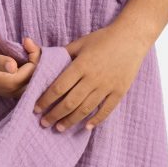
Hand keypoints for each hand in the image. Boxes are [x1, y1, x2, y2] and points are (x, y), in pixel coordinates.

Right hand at [0, 36, 41, 98]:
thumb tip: (13, 66)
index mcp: (10, 84)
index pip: (34, 70)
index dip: (34, 53)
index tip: (26, 39)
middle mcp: (12, 91)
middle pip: (37, 77)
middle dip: (37, 59)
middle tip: (28, 42)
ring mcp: (9, 90)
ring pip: (32, 80)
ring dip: (34, 64)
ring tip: (27, 47)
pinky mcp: (6, 86)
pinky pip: (25, 80)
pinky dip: (29, 68)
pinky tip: (23, 56)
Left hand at [32, 25, 150, 131]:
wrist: (132, 37)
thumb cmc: (103, 38)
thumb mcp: (81, 42)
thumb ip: (64, 54)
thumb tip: (45, 62)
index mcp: (81, 65)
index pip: (58, 87)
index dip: (45, 100)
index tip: (35, 108)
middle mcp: (93, 78)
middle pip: (70, 102)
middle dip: (54, 115)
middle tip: (44, 123)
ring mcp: (107, 86)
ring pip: (86, 109)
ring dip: (70, 121)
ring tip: (59, 128)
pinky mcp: (119, 91)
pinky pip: (106, 110)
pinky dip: (96, 120)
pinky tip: (85, 127)